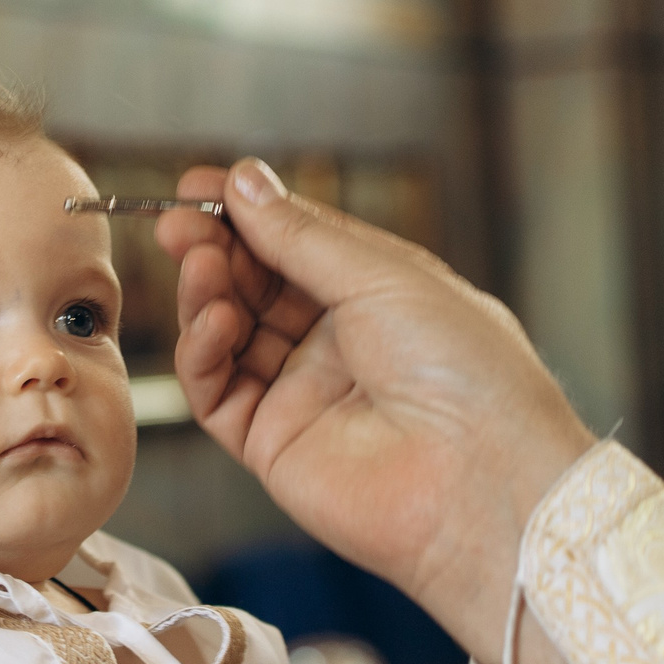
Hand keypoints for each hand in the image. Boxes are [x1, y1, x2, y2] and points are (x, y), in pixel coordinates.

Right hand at [156, 159, 594, 661]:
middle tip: (180, 224)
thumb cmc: (467, 374)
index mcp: (379, 295)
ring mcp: (303, 394)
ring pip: (228, 335)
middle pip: (255, 285)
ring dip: (206, 295)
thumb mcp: (383, 277)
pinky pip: (217, 392)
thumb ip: (302, 236)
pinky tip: (215, 323)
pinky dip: (203, 353)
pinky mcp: (272, 445)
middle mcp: (339, 343)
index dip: (247, 214)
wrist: (483, 481)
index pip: (295, 244)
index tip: (201, 186)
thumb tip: (245, 182)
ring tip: (201, 266)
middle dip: (216, 249)